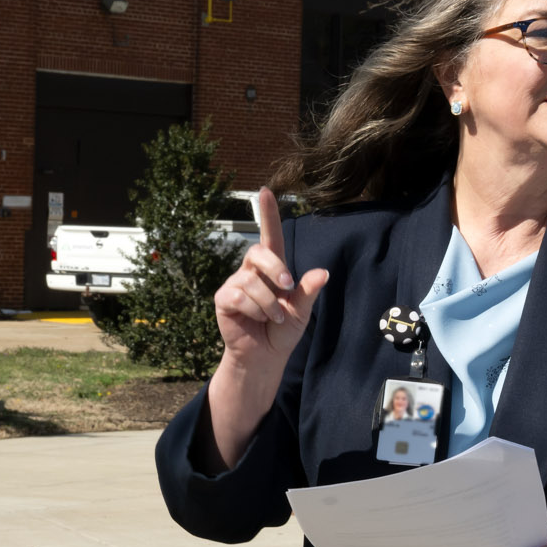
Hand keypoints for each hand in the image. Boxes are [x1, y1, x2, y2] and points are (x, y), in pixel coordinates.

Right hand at [204, 189, 328, 469]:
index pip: (270, 237)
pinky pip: (239, 296)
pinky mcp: (223, 300)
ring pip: (252, 282)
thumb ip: (308, 291)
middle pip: (260, 253)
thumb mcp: (301, 311)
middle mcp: (251, 272)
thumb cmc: (283, 330)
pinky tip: (258, 320)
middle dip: (277, 270)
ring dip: (270, 304)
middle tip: (289, 288)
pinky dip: (255, 310)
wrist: (266, 356)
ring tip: (275, 318)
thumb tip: (322, 273)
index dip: (268, 214)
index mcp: (272, 270)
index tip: (266, 191)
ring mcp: (235, 284)